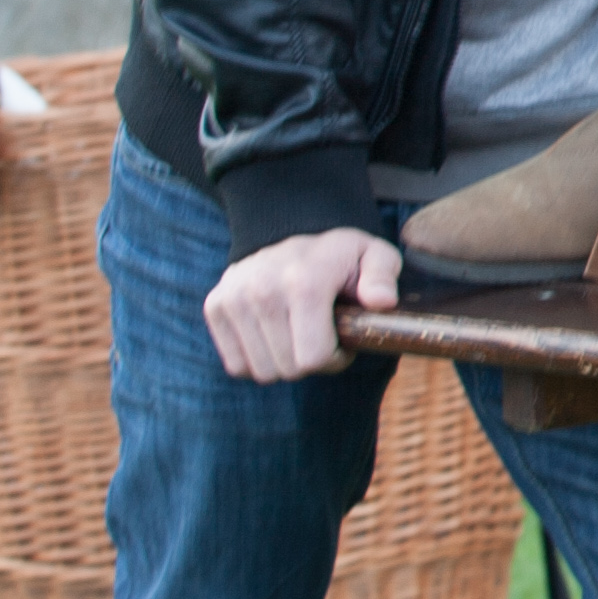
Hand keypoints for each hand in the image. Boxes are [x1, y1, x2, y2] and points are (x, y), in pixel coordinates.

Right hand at [204, 228, 400, 383]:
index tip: (340, 339)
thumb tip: (382, 301)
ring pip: (261, 372)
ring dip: (283, 361)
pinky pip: (237, 365)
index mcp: (304, 282)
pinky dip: (257, 359)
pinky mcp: (215, 306)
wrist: (289, 227)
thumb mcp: (374, 256)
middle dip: (310, 361)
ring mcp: (233, 298)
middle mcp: (262, 289)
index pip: (313, 358)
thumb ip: (382, 277)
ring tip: (296, 332)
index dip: (334, 358)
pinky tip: (272, 333)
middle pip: (288, 369)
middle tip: (319, 334)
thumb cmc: (339, 254)